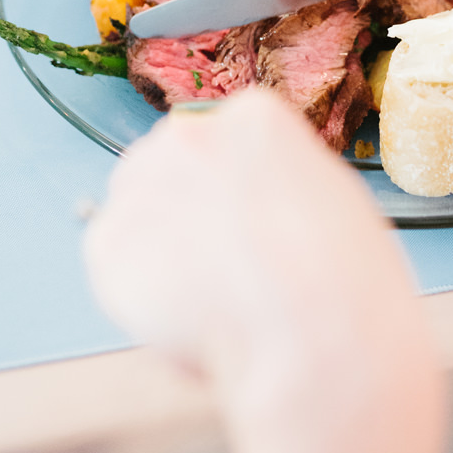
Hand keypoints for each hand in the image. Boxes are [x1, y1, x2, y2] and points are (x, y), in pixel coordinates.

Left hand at [84, 89, 444, 452]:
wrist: (315, 338)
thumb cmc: (343, 278)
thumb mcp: (328, 197)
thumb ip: (274, 182)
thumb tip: (248, 204)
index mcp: (252, 115)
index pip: (222, 138)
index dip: (235, 191)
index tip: (248, 227)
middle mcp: (190, 133)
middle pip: (167, 163)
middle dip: (186, 209)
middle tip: (222, 267)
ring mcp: (143, 186)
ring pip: (135, 210)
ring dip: (159, 248)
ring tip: (210, 300)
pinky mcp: (109, 245)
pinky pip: (112, 264)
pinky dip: (138, 295)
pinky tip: (186, 320)